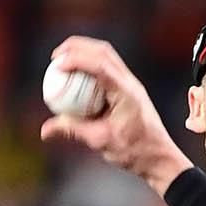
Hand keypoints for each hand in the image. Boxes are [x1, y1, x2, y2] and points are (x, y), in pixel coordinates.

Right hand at [40, 36, 192, 196]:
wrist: (160, 157)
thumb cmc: (134, 153)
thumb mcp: (100, 142)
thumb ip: (73, 130)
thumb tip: (45, 130)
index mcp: (126, 93)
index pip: (100, 65)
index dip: (77, 59)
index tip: (57, 64)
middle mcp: (131, 83)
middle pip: (103, 51)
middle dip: (77, 47)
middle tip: (55, 56)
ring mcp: (131, 83)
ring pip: (106, 55)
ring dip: (84, 52)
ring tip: (63, 60)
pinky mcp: (129, 88)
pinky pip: (108, 68)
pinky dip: (91, 65)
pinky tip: (77, 76)